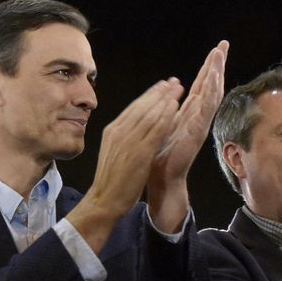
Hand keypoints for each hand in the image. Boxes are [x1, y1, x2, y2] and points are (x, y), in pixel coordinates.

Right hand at [67, 79, 181, 250]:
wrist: (104, 199)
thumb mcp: (114, 151)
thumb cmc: (111, 179)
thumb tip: (135, 125)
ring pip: (150, 114)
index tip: (161, 86)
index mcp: (112, 130)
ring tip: (177, 89)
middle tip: (173, 81)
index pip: (134, 107)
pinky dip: (166, 116)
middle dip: (159, 92)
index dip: (149, 95)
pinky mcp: (139, 152)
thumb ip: (124, 137)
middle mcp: (119, 131)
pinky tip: (175, 108)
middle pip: (142, 106)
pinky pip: (155, 130)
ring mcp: (129, 141)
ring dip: (165, 100)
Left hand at [147, 41, 228, 231]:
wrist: (162, 177)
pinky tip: (213, 80)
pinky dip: (210, 95)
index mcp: (190, 112)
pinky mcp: (196, 133)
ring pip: (211, 95)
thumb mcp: (165, 123)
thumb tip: (173, 88)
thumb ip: (171, 107)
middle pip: (211, 85)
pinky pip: (205, 110)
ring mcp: (199, 124)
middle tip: (223, 44)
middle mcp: (198, 116)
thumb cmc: (161, 153)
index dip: (209, 66)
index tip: (217, 48)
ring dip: (215, 75)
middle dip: (217, 65)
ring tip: (218, 56)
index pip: (202, 84)